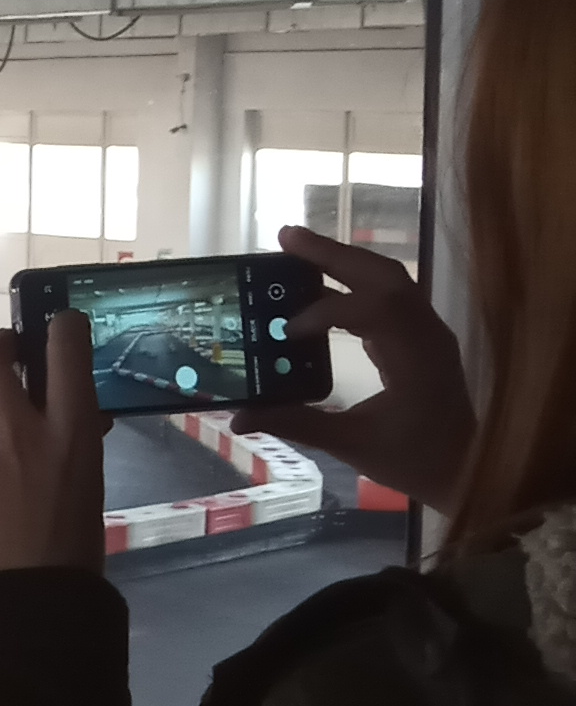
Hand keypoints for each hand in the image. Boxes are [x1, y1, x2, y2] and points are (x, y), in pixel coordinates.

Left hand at [0, 310, 110, 576]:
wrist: (33, 596)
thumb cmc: (76, 542)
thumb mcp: (92, 479)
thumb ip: (76, 439)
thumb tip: (72, 415)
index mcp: (74, 431)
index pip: (66, 352)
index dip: (60, 329)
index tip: (59, 327)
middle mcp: (25, 430)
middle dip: (4, 348)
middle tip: (12, 353)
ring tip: (3, 426)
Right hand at [228, 224, 470, 505]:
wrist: (467, 468)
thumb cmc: (414, 459)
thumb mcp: (353, 444)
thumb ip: (296, 424)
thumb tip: (239, 418)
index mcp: (415, 356)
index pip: (370, 310)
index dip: (323, 312)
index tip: (286, 331)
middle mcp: (427, 332)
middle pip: (382, 274)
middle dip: (332, 253)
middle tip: (284, 237)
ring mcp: (429, 331)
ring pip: (389, 278)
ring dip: (344, 260)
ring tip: (297, 249)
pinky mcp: (423, 336)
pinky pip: (391, 294)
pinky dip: (355, 282)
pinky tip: (321, 287)